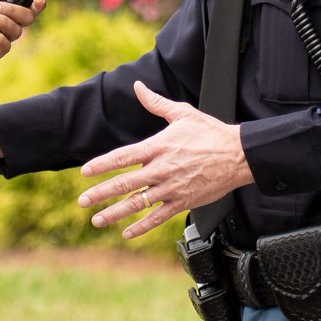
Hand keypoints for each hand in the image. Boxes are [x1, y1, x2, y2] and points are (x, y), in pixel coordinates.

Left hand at [73, 83, 251, 239]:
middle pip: (125, 184)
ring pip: (138, 204)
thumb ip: (156, 103)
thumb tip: (138, 87)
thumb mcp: (182, 113)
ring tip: (97, 220)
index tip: (85, 172)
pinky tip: (127, 233)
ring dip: (114, 213)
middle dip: (100, 193)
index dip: (102, 164)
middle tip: (82, 201)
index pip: (123, 157)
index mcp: (158, 146)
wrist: (238, 155)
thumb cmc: (210, 132)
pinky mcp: (183, 202)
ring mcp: (171, 188)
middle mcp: (162, 169)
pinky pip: (158, 217)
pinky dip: (141, 227)